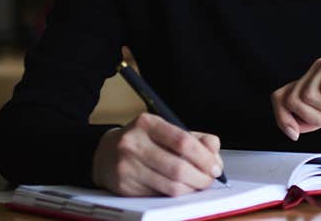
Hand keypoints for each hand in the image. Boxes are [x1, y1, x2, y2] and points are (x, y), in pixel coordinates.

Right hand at [91, 112, 223, 195]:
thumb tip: (214, 153)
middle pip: (178, 168)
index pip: (182, 141)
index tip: (215, 167)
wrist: (105, 154)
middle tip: (209, 180)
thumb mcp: (167, 131)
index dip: (204, 157)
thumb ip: (195, 138)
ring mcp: (127, 167)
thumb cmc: (144, 142)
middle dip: (201, 178)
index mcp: (147, 123)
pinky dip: (175, 195)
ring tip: (197, 185)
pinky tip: (179, 189)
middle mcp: (133, 144)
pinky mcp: (124, 187)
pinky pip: (159, 196)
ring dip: (191, 190)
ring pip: (170, 186)